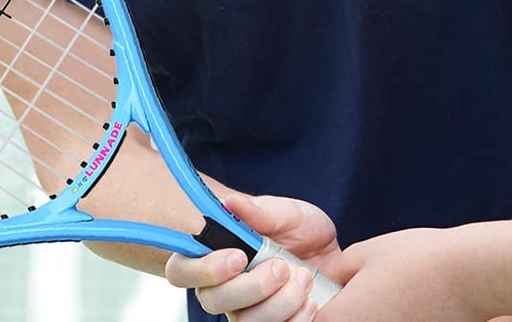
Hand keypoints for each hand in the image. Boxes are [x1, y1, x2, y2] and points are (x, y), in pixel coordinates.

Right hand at [165, 192, 342, 319]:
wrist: (330, 255)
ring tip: (304, 279)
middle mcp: (223, 288)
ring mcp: (245, 312)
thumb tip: (228, 201)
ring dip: (278, 303)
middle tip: (282, 267)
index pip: (181, 270)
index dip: (203, 269)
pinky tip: (310, 302)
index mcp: (214, 255)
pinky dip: (295, 320)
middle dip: (251, 286)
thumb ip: (256, 211)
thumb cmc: (298, 230)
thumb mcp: (283, 213)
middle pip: (212, 300)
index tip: (238, 256)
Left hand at [319, 228, 488, 321]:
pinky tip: (403, 305)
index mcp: (341, 318)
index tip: (329, 292)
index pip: (312, 320)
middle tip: (361, 291)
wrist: (467, 277)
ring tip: (385, 297)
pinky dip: (387, 319)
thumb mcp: (363, 253)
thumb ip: (335, 270)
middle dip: (343, 312)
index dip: (318, 304)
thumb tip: (323, 278)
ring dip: (367, 316)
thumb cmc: (416, 259)